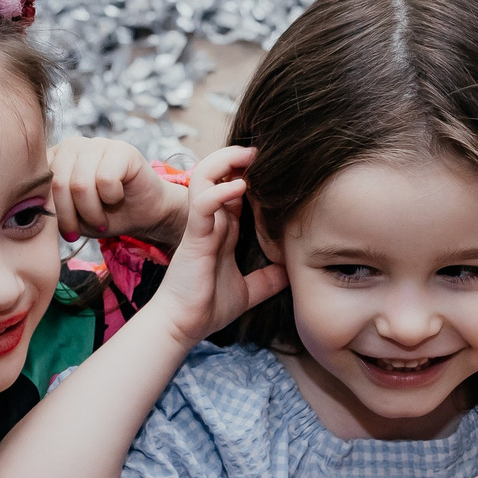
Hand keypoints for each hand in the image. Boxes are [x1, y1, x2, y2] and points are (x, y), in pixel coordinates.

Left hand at [50, 136, 189, 242]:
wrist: (144, 213)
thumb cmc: (104, 214)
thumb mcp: (71, 217)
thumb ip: (52, 209)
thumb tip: (34, 210)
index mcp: (55, 159)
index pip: (40, 184)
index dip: (53, 212)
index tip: (68, 231)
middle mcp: (72, 146)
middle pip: (59, 184)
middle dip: (72, 216)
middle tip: (88, 227)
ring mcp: (97, 144)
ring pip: (81, 184)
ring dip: (93, 211)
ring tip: (102, 218)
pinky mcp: (122, 149)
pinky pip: (106, 179)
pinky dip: (112, 198)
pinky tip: (118, 196)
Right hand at [149, 145, 281, 347]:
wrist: (183, 325)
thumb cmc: (207, 307)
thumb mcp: (249, 291)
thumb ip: (268, 280)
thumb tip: (293, 274)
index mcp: (223, 229)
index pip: (235, 188)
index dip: (251, 173)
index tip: (275, 166)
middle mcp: (212, 221)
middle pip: (218, 173)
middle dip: (238, 156)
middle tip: (264, 151)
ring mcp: (201, 226)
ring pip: (205, 177)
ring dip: (225, 161)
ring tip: (249, 156)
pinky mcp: (194, 236)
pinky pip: (203, 203)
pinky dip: (221, 191)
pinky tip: (240, 188)